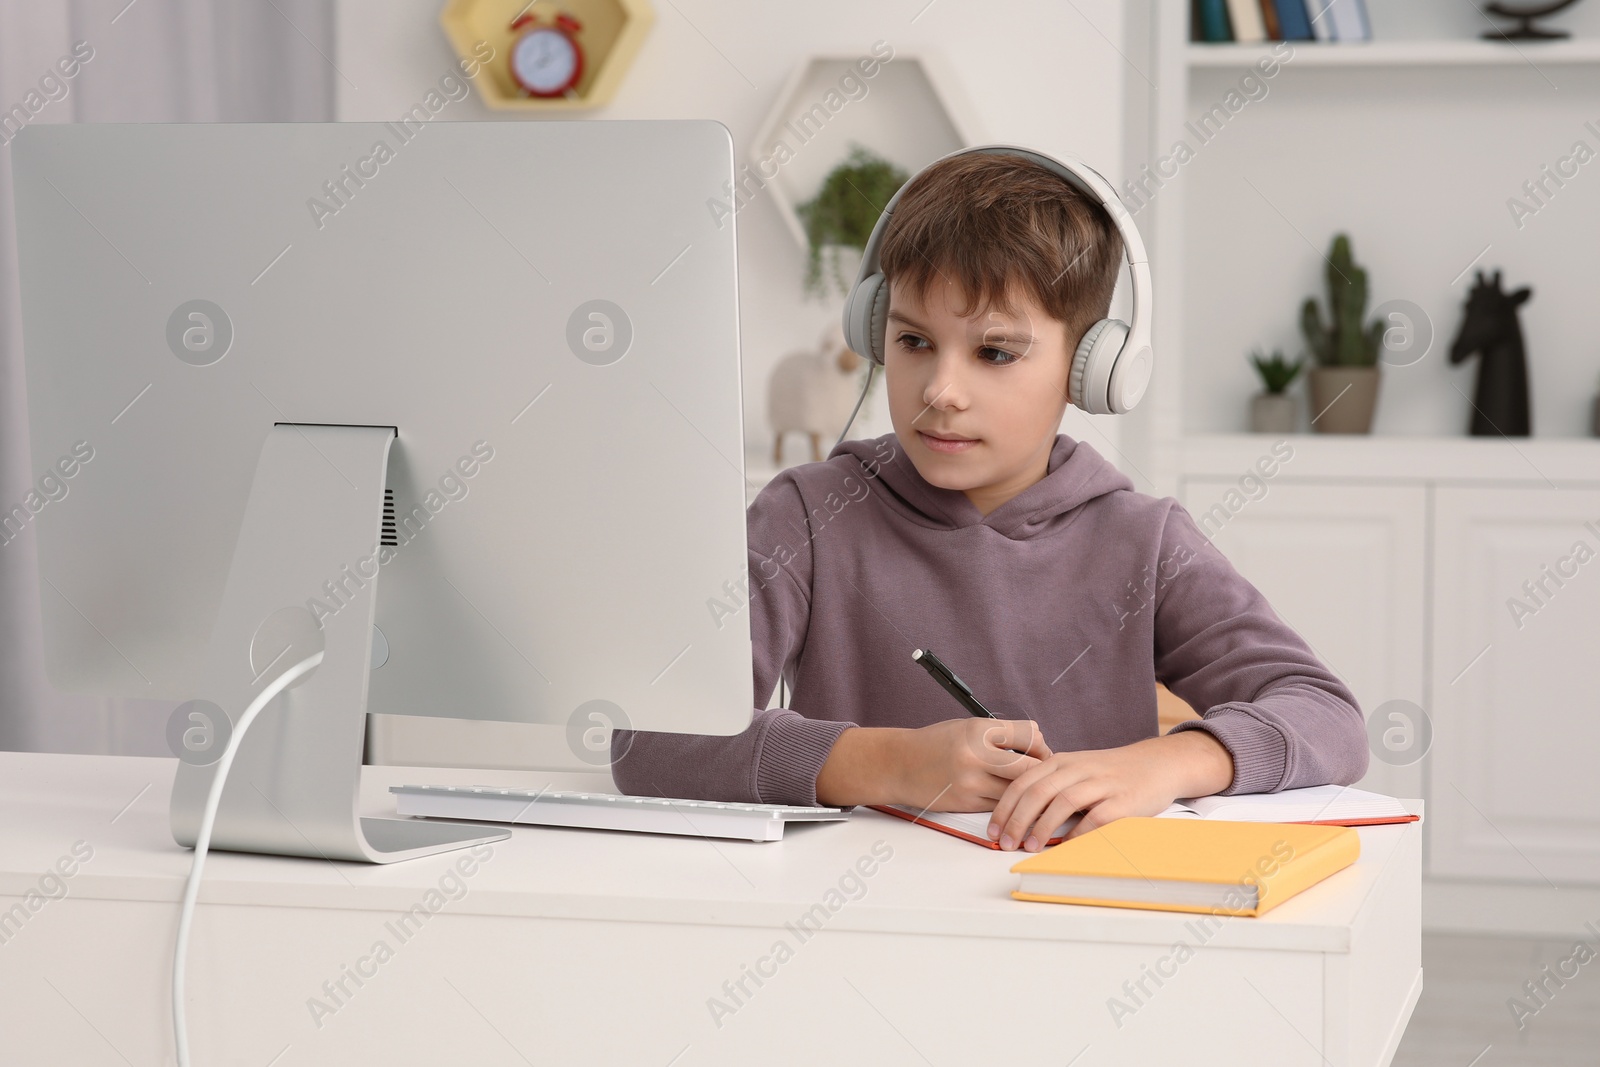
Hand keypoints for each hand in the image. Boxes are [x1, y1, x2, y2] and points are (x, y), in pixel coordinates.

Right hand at [891, 717, 1052, 812]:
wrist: (899, 764)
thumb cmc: (935, 743)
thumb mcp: (967, 727)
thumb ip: (999, 735)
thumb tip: (1038, 744)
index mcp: (978, 730)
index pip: (1029, 734)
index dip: (1040, 744)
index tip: (1040, 751)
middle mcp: (975, 755)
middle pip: (1030, 767)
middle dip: (1041, 770)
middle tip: (1043, 773)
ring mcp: (971, 782)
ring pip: (1017, 791)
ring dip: (1026, 790)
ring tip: (1028, 787)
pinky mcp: (966, 803)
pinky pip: (1000, 805)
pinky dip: (1009, 802)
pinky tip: (1009, 798)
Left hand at [987, 731, 1234, 850]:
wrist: (1156, 764)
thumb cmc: (1109, 773)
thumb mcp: (1075, 769)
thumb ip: (1049, 786)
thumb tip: (1015, 817)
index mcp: (1061, 761)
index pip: (1023, 782)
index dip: (1004, 807)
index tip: (993, 830)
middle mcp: (1078, 768)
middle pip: (1038, 792)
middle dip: (1017, 820)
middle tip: (1006, 843)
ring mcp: (1101, 783)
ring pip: (1062, 802)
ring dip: (1042, 827)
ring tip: (1030, 846)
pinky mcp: (1123, 800)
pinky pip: (1095, 818)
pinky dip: (1077, 834)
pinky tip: (1065, 848)